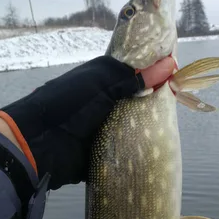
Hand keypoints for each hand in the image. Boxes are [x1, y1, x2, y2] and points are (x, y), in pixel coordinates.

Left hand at [0, 56, 174, 189]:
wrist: (39, 143)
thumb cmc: (68, 103)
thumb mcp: (102, 82)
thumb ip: (134, 76)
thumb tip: (169, 65)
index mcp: (102, 82)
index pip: (134, 75)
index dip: (154, 75)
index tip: (178, 76)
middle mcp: (105, 104)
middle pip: (137, 103)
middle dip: (155, 105)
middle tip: (180, 105)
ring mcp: (104, 130)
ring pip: (134, 128)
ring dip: (147, 130)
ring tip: (172, 129)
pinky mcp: (104, 154)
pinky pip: (126, 152)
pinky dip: (136, 152)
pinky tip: (156, 150)